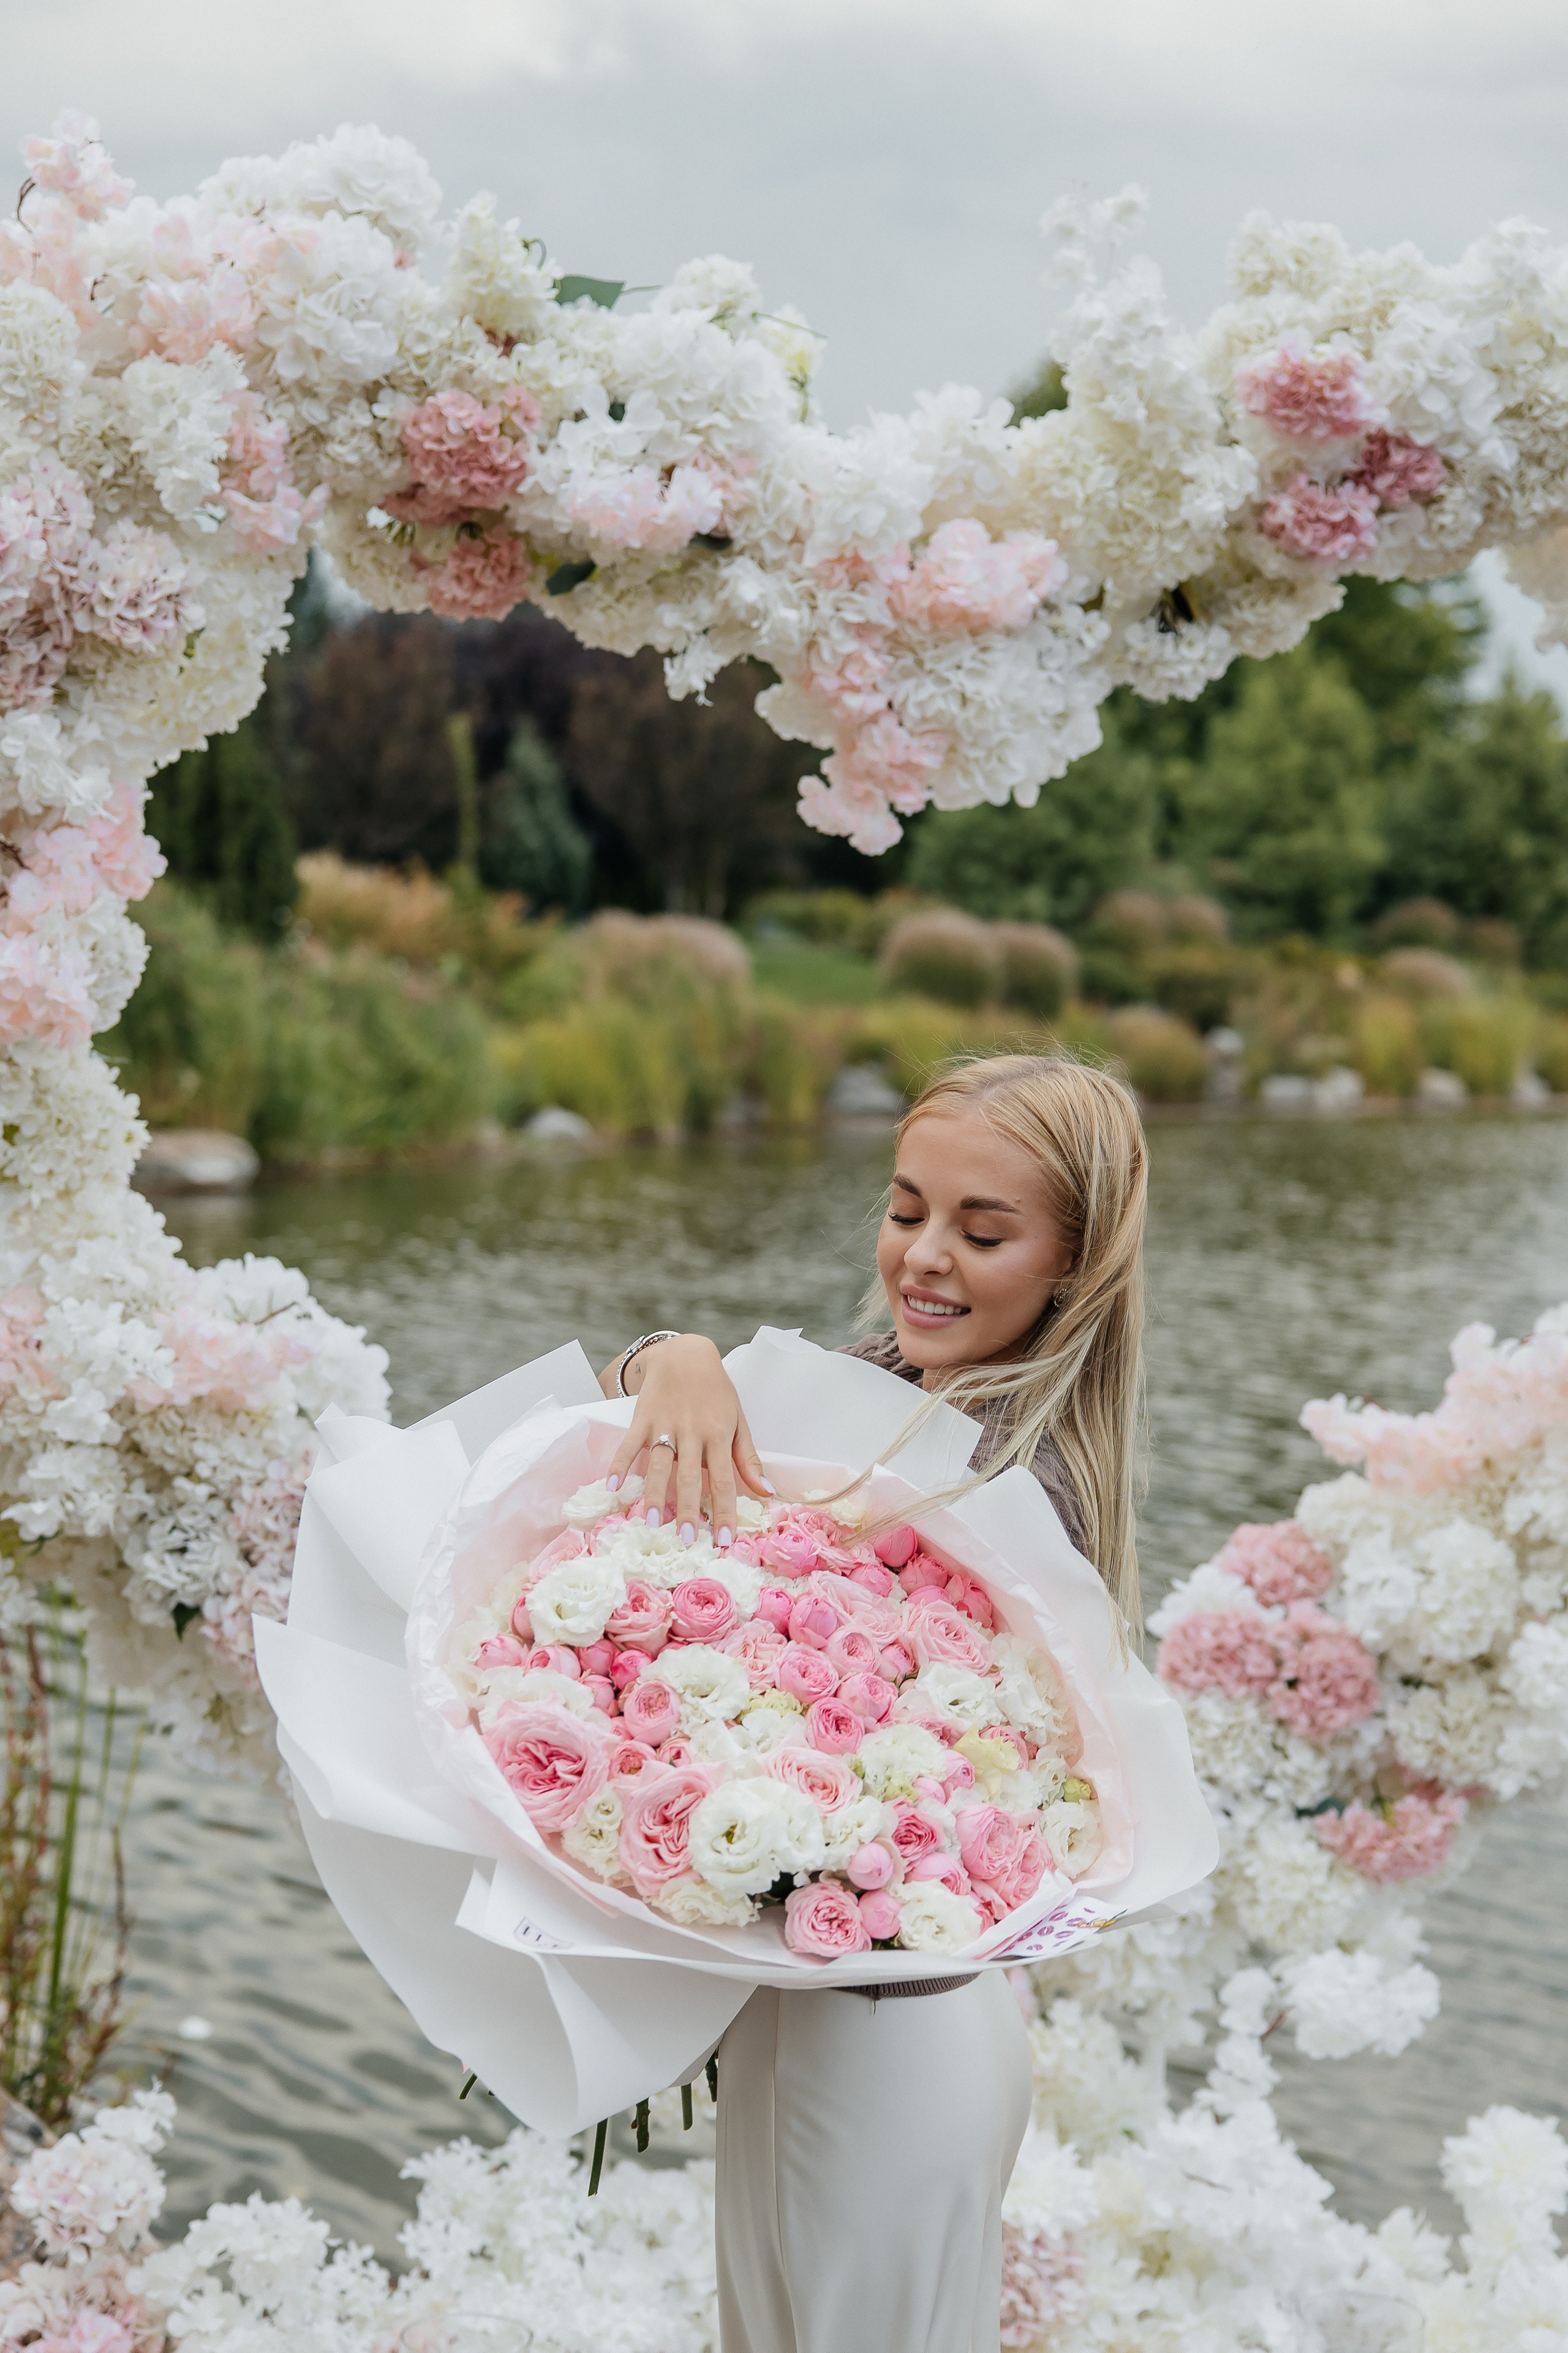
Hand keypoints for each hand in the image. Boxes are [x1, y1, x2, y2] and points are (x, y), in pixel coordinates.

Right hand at [602, 1335, 772, 1545]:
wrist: (685, 1354)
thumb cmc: (716, 1391)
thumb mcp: (738, 1421)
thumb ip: (748, 1458)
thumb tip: (766, 1492)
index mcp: (718, 1434)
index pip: (724, 1480)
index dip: (724, 1512)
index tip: (724, 1541)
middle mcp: (692, 1432)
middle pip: (689, 1476)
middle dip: (687, 1509)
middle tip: (686, 1539)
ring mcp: (665, 1424)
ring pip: (658, 1463)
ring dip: (654, 1493)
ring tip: (652, 1522)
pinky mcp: (642, 1417)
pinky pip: (629, 1443)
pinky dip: (619, 1463)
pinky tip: (613, 1485)